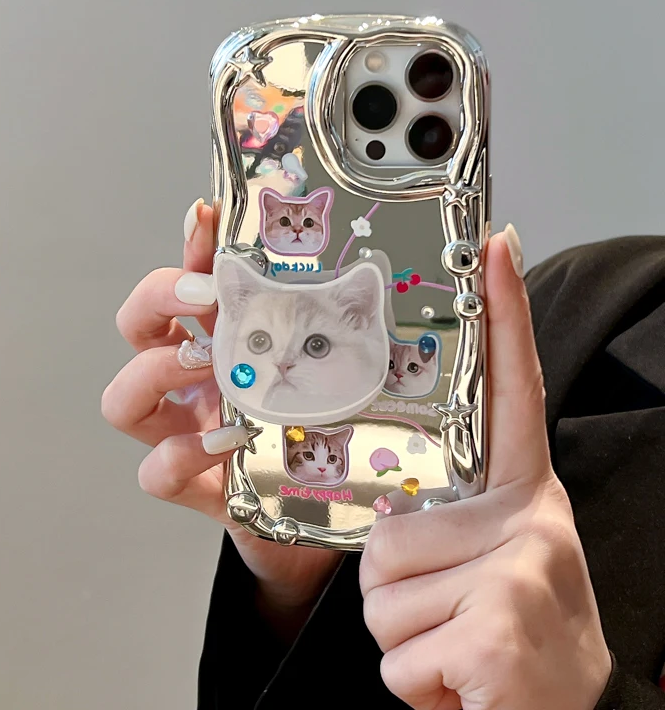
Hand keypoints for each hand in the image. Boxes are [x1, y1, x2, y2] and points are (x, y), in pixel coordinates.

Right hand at [102, 200, 340, 638]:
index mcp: (216, 341)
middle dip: (156, 300)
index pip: (189, 282)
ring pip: (122, 399)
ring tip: (206, 367)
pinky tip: (227, 441)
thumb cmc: (311, 425)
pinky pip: (154, 470)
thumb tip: (370, 270)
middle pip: (135, 326)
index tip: (208, 216)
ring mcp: (179, 431)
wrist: (313, 503)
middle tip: (204, 298)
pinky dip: (180, 454)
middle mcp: (186, 382)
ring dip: (154, 374)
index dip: (189, 247)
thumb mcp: (317, 367)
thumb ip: (325, 327)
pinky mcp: (187, 483)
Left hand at [359, 226, 611, 709]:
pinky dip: (414, 683)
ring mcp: (518, 569)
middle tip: (450, 616)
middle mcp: (530, 520)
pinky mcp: (498, 625)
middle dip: (396, 590)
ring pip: (381, 594)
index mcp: (523, 497)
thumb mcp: (490, 566)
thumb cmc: (511, 637)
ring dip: (405, 637)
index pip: (511, 390)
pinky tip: (462, 681)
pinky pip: (394, 650)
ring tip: (456, 647)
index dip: (503, 315)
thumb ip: (449, 524)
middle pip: (389, 531)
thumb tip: (392, 522)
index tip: (494, 244)